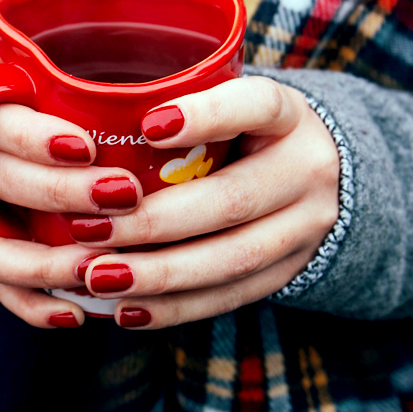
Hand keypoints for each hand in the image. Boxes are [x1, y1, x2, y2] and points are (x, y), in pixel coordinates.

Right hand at [0, 40, 142, 327]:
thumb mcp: (22, 57)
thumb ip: (64, 73)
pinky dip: (26, 300)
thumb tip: (164, 96)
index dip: (35, 138)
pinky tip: (73, 313)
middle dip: (57, 194)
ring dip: (43, 264)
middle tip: (123, 198)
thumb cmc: (8, 79)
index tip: (90, 149)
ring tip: (100, 271)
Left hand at [74, 76, 339, 328]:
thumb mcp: (234, 105)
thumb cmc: (249, 134)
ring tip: (97, 276)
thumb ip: (183, 104)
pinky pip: (232, 296)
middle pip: (233, 200)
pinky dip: (176, 307)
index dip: (207, 116)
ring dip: (159, 274)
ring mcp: (305, 227)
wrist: (324, 179)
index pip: (258, 106)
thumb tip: (89, 117)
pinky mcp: (290, 271)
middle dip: (154, 220)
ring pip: (233, 259)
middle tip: (88, 228)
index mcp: (289, 116)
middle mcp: (307, 170)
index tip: (147, 125)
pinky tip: (128, 308)